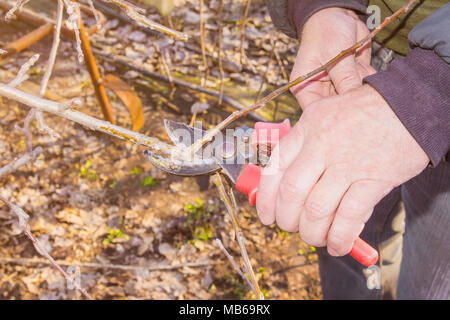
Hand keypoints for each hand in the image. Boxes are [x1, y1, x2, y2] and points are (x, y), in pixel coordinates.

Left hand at [256, 85, 428, 255]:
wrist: (409, 106)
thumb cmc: (362, 113)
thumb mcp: (324, 114)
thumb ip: (303, 142)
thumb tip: (284, 180)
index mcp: (307, 129)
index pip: (274, 168)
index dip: (265, 198)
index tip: (266, 215)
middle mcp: (322, 146)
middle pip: (291, 192)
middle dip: (285, 218)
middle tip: (289, 226)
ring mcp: (348, 164)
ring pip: (316, 209)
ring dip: (310, 232)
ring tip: (313, 237)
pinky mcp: (373, 180)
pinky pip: (349, 217)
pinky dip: (339, 237)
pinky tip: (337, 245)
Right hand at [291, 7, 374, 108]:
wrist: (339, 14)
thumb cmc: (326, 31)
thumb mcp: (334, 54)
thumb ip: (345, 78)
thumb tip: (356, 102)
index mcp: (305, 87)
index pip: (315, 110)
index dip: (329, 115)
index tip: (346, 110)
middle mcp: (321, 90)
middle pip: (336, 107)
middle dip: (349, 97)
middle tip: (354, 80)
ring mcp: (338, 85)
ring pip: (352, 98)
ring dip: (360, 84)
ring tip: (356, 65)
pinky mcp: (352, 79)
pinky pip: (363, 86)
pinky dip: (368, 77)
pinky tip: (361, 64)